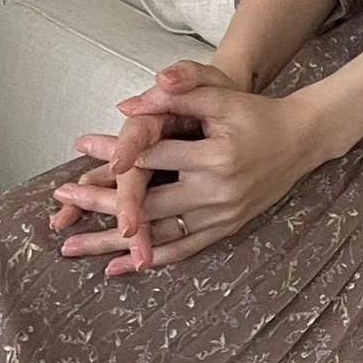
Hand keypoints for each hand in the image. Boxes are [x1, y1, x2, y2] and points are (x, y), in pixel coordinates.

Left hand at [49, 60, 247, 274]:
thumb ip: (179, 95)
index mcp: (215, 156)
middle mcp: (218, 191)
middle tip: (61, 198)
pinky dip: (148, 258)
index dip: (115, 150)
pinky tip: (116, 267)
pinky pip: (182, 249)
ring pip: (158, 233)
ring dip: (113, 242)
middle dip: (99, 202)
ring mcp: (222, 215)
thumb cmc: (256, 113)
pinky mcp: (226, 228)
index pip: (154, 154)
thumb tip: (129, 105)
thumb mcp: (221, 96)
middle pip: (147, 203)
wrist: (300, 140)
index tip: (81, 146)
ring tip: (71, 246)